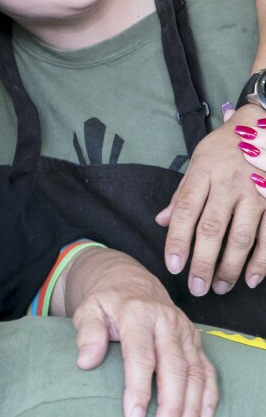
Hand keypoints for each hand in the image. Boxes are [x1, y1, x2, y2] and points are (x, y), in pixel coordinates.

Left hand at [68, 251, 217, 416]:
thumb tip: (86, 362)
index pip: (141, 356)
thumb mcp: (88, 309)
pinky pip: (207, 369)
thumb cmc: (106, 301)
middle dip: (170, 406)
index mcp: (138, 313)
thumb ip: (87, 333)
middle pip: (174, 369)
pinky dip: (209, 394)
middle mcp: (166, 322)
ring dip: (191, 408)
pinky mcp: (195, 340)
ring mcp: (184, 331)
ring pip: (195, 373)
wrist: (130, 280)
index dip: (138, 389)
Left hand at [156, 114, 265, 294]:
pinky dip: (262, 261)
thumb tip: (161, 221)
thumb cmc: (224, 149)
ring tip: (219, 287)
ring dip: (230, 267)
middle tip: (196, 287)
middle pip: (212, 228)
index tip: (173, 265)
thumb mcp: (197, 162)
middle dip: (203, 262)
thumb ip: (182, 194)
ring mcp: (255, 193)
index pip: (185, 210)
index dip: (177, 240)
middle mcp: (228, 183)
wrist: (260, 128)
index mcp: (203, 173)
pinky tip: (252, 278)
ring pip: (242, 237)